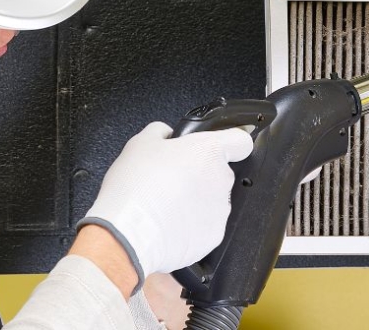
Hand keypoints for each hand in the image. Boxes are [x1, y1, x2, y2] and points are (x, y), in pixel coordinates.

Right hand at [78, 121, 253, 292]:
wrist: (128, 234)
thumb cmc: (135, 187)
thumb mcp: (140, 143)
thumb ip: (160, 132)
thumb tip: (166, 135)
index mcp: (209, 151)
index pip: (240, 142)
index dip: (230, 144)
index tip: (217, 149)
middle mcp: (221, 179)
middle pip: (218, 173)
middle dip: (199, 175)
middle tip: (171, 181)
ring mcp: (220, 209)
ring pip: (212, 200)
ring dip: (195, 202)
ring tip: (166, 206)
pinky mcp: (214, 236)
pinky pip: (206, 226)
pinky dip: (192, 226)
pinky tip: (169, 224)